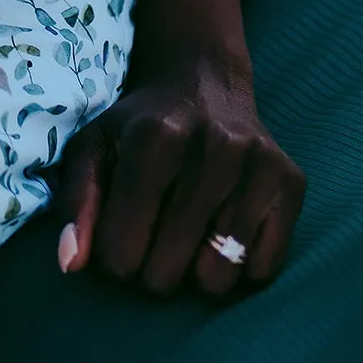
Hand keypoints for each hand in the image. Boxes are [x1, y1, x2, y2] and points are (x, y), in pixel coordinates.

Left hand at [51, 61, 304, 296]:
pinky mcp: (291, 181)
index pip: (121, 253)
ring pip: (216, 280)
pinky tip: (225, 227)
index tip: (120, 233)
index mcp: (155, 138)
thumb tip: (71, 264)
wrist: (202, 82)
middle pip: (166, 276)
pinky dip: (240, 265)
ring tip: (189, 231)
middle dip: (151, 269)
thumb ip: (75, 204)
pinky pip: (263, 271)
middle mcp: (214, 147)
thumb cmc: (138, 125)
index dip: (114, 256)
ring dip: (195, 270)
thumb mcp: (93, 147)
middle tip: (154, 235)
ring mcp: (258, 164)